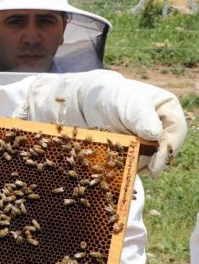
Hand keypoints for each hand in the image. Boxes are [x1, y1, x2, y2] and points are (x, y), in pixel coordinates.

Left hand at [24, 71, 186, 176]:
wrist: (89, 101)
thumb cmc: (112, 95)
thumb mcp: (128, 102)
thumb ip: (141, 116)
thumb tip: (155, 134)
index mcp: (169, 112)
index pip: (175, 134)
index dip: (167, 152)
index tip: (155, 168)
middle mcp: (163, 129)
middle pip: (163, 152)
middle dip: (148, 162)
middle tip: (132, 167)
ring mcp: (148, 142)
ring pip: (147, 161)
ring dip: (133, 165)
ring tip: (116, 163)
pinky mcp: (133, 151)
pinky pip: (132, 163)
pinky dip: (123, 167)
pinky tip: (111, 168)